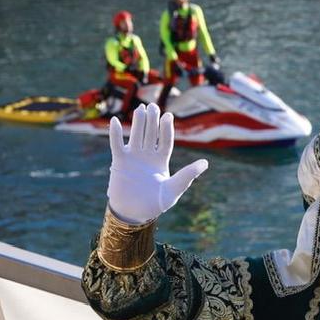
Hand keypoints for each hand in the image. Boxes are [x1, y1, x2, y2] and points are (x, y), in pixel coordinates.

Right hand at [106, 103, 207, 225]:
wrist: (133, 213)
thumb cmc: (154, 204)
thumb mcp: (173, 190)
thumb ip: (187, 176)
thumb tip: (205, 163)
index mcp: (161, 160)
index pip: (165, 140)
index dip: (166, 128)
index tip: (168, 116)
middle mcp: (148, 155)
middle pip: (151, 134)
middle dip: (152, 120)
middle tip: (153, 106)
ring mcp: (133, 157)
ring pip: (136, 135)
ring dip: (137, 122)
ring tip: (140, 109)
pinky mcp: (119, 162)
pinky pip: (117, 144)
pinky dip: (115, 133)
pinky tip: (115, 120)